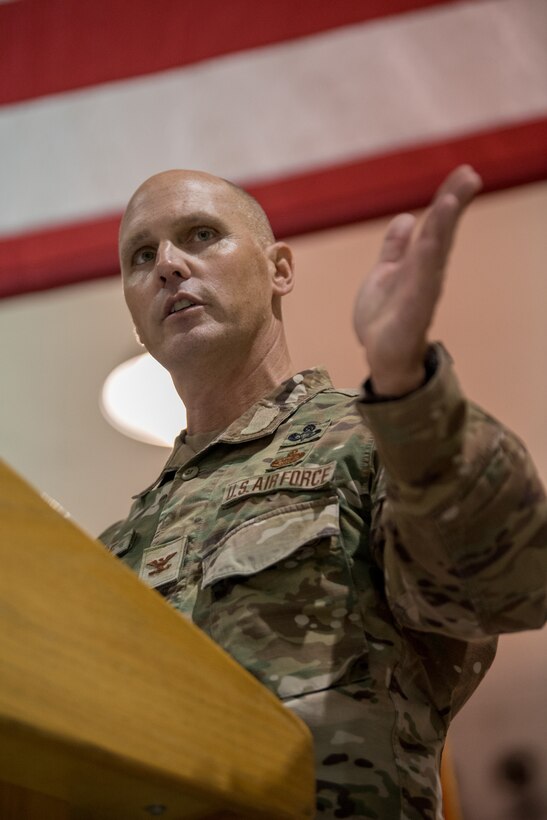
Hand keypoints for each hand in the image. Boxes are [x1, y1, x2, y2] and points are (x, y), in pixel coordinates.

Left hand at [353, 165, 481, 395]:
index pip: (437, 225)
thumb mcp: (384, 273)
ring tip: (451, 200)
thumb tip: (404, 218)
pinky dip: (426, 263)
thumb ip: (395, 248)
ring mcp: (421, 291)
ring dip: (442, 227)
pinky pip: (421, 283)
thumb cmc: (385, 318)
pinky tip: (430, 243)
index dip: (449, 198)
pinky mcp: (413, 312)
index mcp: (419, 262)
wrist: (382, 357)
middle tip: (470, 176)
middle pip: (442, 233)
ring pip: (434, 254)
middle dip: (453, 204)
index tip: (466, 172)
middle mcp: (426, 273)